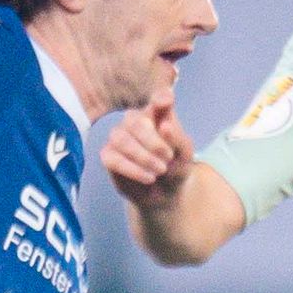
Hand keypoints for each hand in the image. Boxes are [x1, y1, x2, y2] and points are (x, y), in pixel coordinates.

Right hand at [99, 72, 194, 202]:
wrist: (165, 193)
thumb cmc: (175, 167)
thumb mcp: (184, 155)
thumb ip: (177, 138)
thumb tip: (165, 126)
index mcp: (157, 114)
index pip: (157, 99)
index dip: (161, 98)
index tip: (168, 102)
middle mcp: (134, 120)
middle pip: (134, 121)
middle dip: (153, 142)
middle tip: (168, 158)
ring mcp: (118, 136)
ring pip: (121, 139)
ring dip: (143, 157)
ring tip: (160, 170)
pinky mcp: (108, 155)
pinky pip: (113, 159)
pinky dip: (133, 169)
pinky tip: (149, 178)